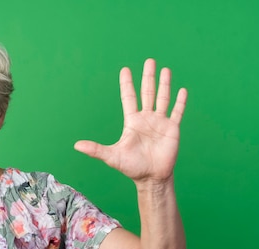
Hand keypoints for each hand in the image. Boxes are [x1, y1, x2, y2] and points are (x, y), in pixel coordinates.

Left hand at [74, 59, 186, 185]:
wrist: (151, 178)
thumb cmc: (131, 167)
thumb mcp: (112, 156)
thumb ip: (96, 149)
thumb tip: (76, 146)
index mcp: (132, 122)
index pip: (129, 98)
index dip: (127, 84)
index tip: (125, 69)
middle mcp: (146, 119)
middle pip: (147, 93)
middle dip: (148, 77)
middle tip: (149, 61)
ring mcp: (160, 123)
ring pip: (163, 99)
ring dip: (164, 84)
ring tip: (165, 69)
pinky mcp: (172, 129)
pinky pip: (177, 112)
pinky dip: (180, 102)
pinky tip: (182, 90)